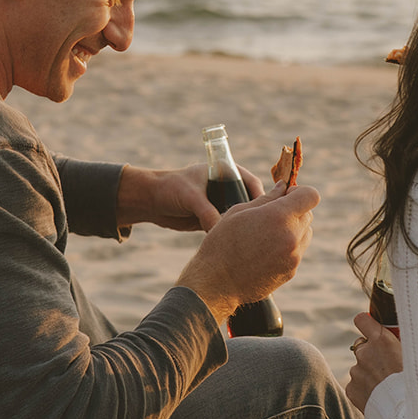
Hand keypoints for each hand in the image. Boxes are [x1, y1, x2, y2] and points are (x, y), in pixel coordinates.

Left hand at [116, 162, 264, 231]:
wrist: (149, 201)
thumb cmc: (169, 189)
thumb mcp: (191, 198)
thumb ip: (207, 213)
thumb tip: (221, 231)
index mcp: (225, 172)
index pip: (251, 182)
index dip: (262, 196)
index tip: (267, 212)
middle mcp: (225, 187)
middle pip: (249, 201)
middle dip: (255, 215)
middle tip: (263, 231)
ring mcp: (219, 203)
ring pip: (239, 217)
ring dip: (244, 227)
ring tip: (253, 242)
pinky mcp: (212, 217)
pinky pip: (227, 227)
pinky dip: (232, 235)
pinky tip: (237, 246)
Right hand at [176, 179, 319, 323]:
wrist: (216, 283)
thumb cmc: (222, 243)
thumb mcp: (239, 212)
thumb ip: (266, 198)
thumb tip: (282, 187)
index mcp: (279, 217)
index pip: (310, 195)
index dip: (299, 191)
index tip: (285, 195)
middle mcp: (291, 237)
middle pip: (308, 214)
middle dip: (294, 210)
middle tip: (271, 215)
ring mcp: (293, 257)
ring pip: (305, 234)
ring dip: (292, 229)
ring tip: (267, 234)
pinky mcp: (290, 272)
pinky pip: (296, 252)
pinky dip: (286, 247)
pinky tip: (264, 251)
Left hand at [345, 311, 401, 411]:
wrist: (407, 415)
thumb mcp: (416, 357)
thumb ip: (403, 345)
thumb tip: (405, 338)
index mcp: (381, 340)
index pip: (362, 320)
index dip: (366, 324)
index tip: (371, 329)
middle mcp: (364, 353)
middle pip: (361, 346)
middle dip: (371, 353)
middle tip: (387, 366)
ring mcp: (356, 372)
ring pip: (360, 368)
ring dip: (370, 373)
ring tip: (387, 387)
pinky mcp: (351, 389)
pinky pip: (357, 385)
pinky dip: (365, 389)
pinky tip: (380, 397)